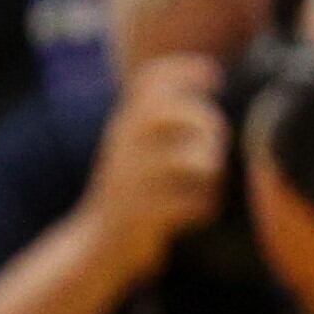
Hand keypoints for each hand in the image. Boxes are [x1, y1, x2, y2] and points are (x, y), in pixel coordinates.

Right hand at [76, 54, 233, 273]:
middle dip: (204, 122)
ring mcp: (129, 182)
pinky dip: (205, 206)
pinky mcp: (140, 215)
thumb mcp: (139, 145)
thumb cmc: (135, 188)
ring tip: (208, 180)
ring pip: (188, 161)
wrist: (99, 244)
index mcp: (124, 127)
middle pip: (171, 114)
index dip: (183, 70)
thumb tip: (209, 73)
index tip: (213, 74)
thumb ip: (164, 114)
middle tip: (214, 139)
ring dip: (210, 168)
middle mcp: (123, 148)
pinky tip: (200, 211)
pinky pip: (191, 203)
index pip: (148, 83)